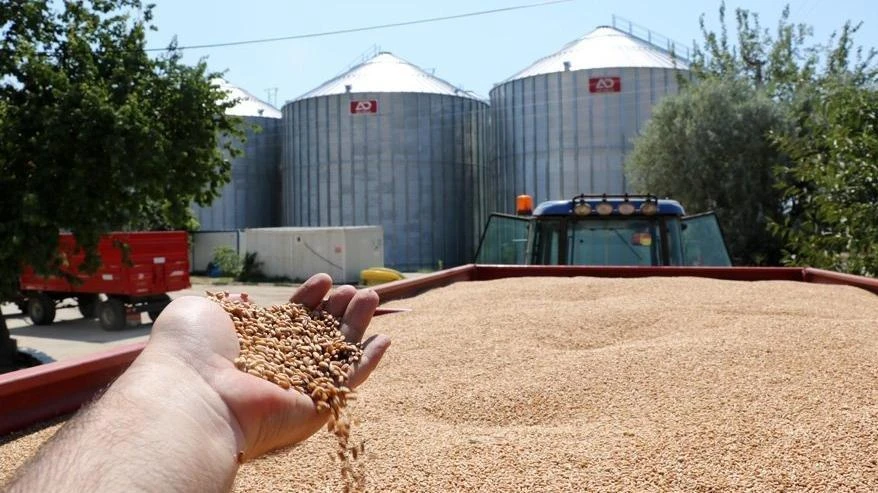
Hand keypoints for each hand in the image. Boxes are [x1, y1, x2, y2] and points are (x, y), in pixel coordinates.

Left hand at [144, 273, 390, 460]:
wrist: (196, 391)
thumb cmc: (191, 350)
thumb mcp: (201, 311)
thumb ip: (226, 303)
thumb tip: (238, 299)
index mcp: (251, 346)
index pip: (288, 320)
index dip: (308, 299)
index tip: (323, 280)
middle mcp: (275, 367)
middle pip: (316, 335)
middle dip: (335, 309)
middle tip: (352, 289)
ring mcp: (297, 386)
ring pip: (336, 353)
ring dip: (356, 325)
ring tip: (370, 297)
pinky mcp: (317, 404)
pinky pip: (349, 381)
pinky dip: (368, 361)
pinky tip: (384, 338)